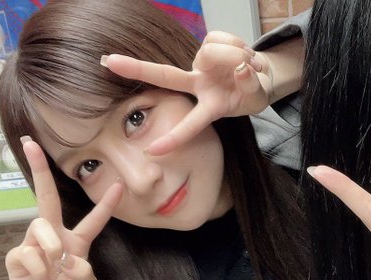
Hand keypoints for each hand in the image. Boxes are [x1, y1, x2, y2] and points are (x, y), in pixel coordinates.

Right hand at [5, 139, 121, 279]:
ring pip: (40, 228)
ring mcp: (34, 243)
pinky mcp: (17, 255)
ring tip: (53, 270)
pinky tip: (39, 277)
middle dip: (40, 170)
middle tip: (31, 144)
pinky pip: (28, 252)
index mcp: (77, 240)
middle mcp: (54, 235)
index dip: (106, 204)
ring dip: (50, 248)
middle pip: (47, 198)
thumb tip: (69, 260)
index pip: (94, 219)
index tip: (119, 184)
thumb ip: (84, 273)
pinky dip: (37, 267)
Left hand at [103, 31, 269, 155]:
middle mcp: (198, 84)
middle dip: (139, 68)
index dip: (174, 138)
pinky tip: (245, 54)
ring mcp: (201, 64)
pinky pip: (221, 38)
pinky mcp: (207, 44)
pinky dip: (238, 43)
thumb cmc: (252, 93)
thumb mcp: (256, 98)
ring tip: (252, 65)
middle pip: (167, 75)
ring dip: (238, 55)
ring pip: (213, 51)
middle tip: (109, 62)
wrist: (260, 75)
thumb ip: (250, 86)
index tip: (152, 151)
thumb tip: (241, 68)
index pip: (190, 124)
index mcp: (209, 106)